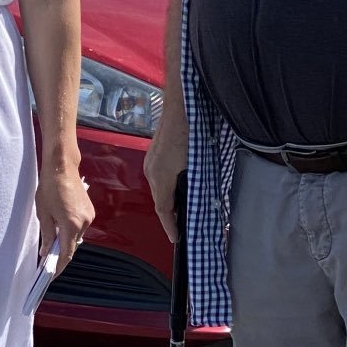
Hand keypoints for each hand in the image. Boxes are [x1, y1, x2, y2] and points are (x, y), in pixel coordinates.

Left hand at [37, 163, 94, 265]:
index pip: (66, 254)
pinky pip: (80, 226)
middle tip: (47, 257)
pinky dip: (71, 229)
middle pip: (72, 245)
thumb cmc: (50, 188)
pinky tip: (61, 223)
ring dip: (66, 239)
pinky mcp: (90, 211)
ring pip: (76, 236)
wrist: (62, 167)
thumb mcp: (43, 213)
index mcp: (71, 225)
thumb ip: (46, 235)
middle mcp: (84, 223)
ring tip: (53, 235)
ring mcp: (89, 217)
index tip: (51, 275)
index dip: (58, 267)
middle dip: (60, 252)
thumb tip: (45, 251)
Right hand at [143, 110, 186, 242]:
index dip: (170, 226)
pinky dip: (167, 186)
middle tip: (179, 227)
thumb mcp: (195, 165)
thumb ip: (192, 186)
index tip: (175, 238)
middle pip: (160, 201)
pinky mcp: (154, 154)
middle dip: (169, 215)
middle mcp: (152, 172)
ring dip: (168, 200)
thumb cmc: (190, 133)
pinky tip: (177, 185)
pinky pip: (158, 177)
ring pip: (159, 189)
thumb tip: (195, 202)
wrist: (181, 107)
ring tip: (179, 210)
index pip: (163, 210)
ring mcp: (151, 162)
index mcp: (161, 178)